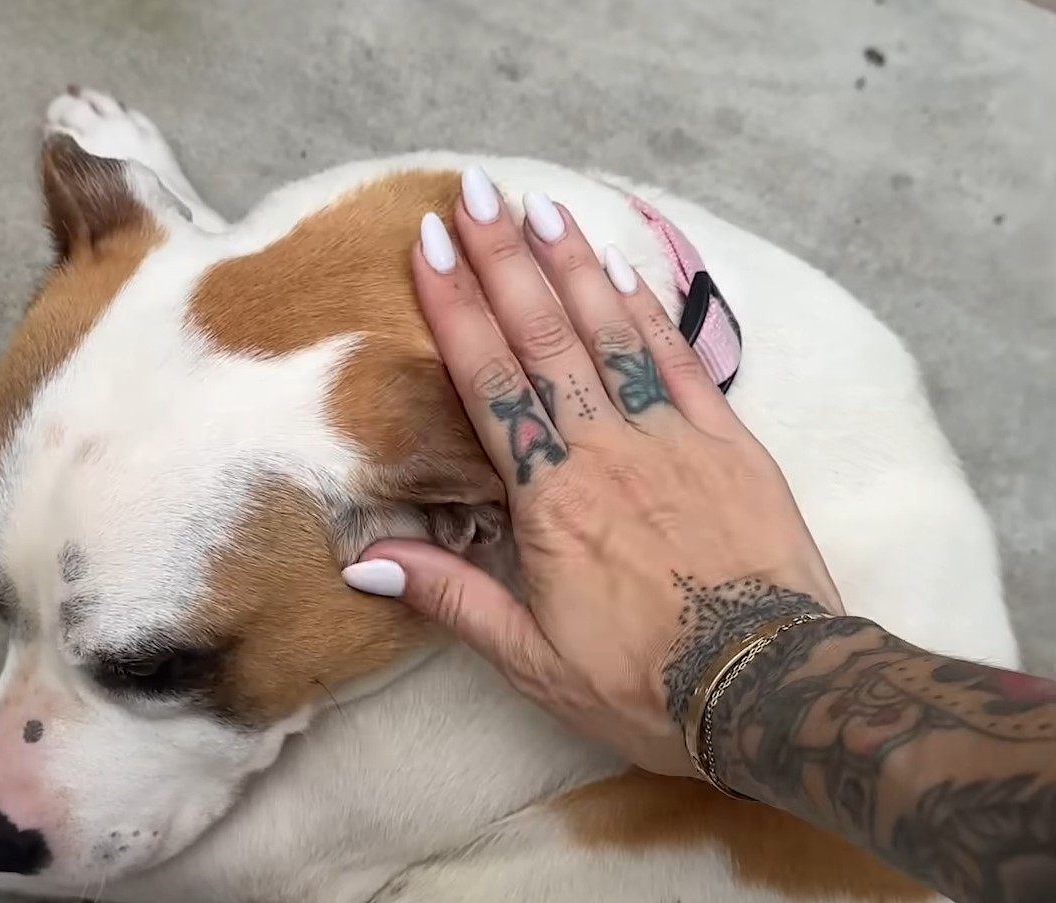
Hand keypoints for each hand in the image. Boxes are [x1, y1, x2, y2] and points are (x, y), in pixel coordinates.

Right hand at [341, 168, 842, 775]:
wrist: (767, 691)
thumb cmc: (643, 683)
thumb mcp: (530, 660)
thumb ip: (450, 596)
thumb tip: (364, 558)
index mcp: (550, 500)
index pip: (489, 384)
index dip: (457, 309)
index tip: (431, 246)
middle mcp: (607, 451)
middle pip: (545, 338)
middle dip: (506, 259)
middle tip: (476, 192)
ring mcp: (673, 439)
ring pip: (614, 334)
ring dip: (575, 266)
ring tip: (542, 208)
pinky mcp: (730, 444)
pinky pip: (683, 362)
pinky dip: (652, 312)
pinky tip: (627, 271)